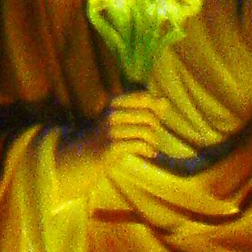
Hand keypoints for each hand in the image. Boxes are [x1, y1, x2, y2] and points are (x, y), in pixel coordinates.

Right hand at [53, 90, 169, 197]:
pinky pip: (140, 145)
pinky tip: (150, 153)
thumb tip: (166, 103)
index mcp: (115, 103)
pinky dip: (149, 150)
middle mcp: (112, 114)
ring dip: (153, 141)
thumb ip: (144, 108)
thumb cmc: (109, 133)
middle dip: (155, 127)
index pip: (144, 98)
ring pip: (146, 132)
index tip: (155, 119)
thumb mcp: (123, 116)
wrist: (85, 153)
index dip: (155, 108)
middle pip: (148, 116)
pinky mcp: (113, 146)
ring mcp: (111, 130)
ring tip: (152, 146)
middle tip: (153, 136)